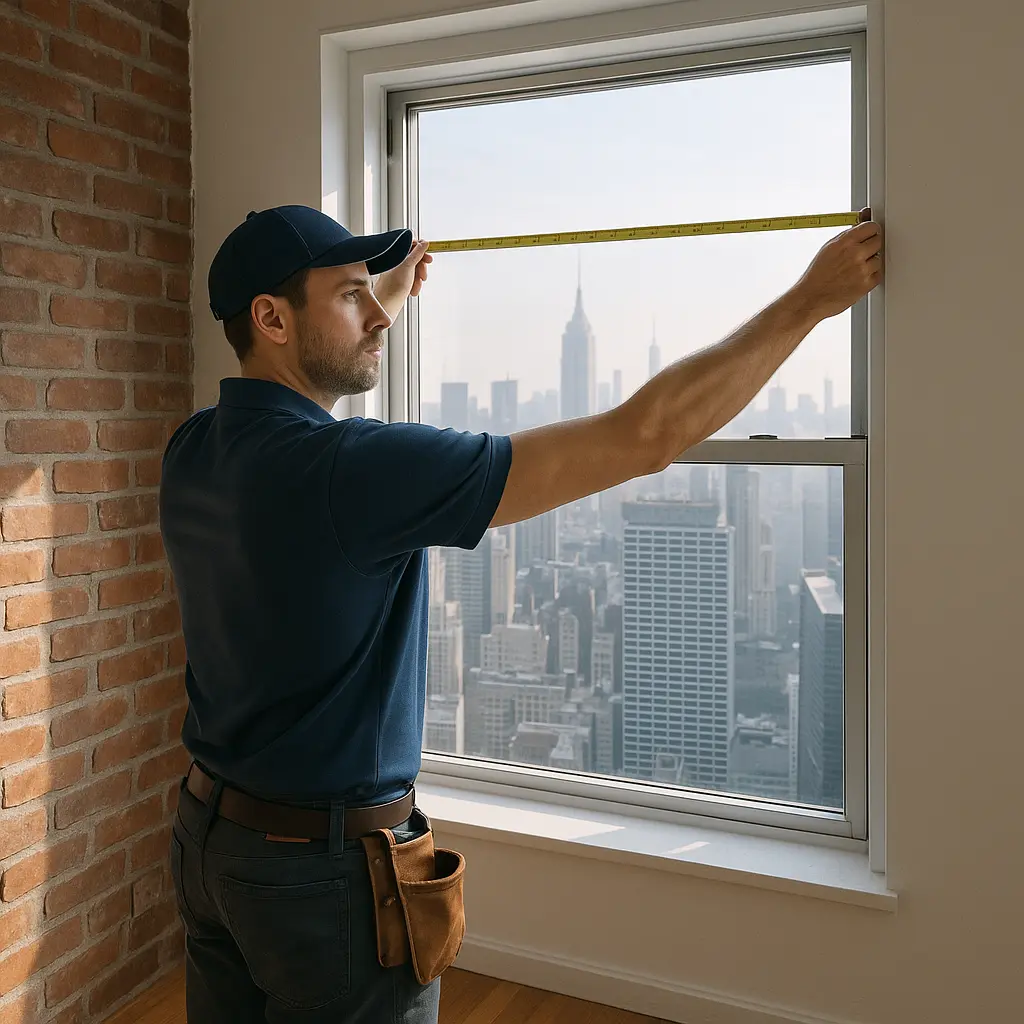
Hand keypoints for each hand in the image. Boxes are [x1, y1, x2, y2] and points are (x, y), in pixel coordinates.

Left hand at [375, 239, 431, 311]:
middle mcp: (396, 260)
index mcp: (395, 253)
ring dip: (418, 278)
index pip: (411, 244)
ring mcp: (398, 271)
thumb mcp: (408, 265)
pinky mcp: (400, 280)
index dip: (421, 250)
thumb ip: (417, 253)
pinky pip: (413, 278)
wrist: (387, 303)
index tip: (428, 258)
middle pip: (415, 258)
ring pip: (415, 269)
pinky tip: (412, 291)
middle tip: (423, 275)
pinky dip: (415, 284)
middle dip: (421, 268)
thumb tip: (424, 242)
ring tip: (415, 286)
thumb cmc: (393, 285)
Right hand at [787, 208, 882, 322]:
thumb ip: (849, 232)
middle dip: (870, 246)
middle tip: (858, 255)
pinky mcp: (866, 284)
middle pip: (878, 241)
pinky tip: (856, 278)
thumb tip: (865, 214)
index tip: (867, 236)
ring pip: (879, 259)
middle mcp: (854, 254)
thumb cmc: (817, 275)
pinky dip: (870, 276)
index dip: (870, 231)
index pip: (871, 227)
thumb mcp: (829, 247)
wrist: (810, 298)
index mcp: (844, 242)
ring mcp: (862, 270)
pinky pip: (878, 274)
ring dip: (870, 263)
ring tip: (854, 269)